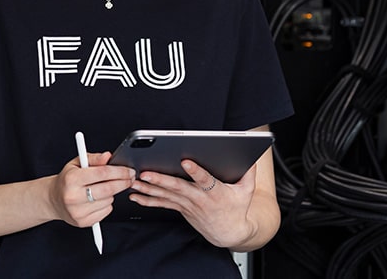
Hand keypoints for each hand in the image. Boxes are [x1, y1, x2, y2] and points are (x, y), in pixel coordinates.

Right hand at [51, 151, 135, 228]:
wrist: (53, 199)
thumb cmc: (67, 180)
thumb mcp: (77, 163)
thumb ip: (94, 158)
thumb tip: (108, 156)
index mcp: (72, 179)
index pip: (102, 173)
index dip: (120, 171)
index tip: (129, 170)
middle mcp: (73, 196)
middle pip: (108, 189)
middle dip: (123, 183)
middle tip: (130, 178)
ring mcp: (78, 211)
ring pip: (109, 200)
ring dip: (112, 193)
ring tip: (103, 188)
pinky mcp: (83, 222)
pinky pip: (106, 211)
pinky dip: (107, 204)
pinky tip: (98, 199)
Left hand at [128, 159, 258, 247]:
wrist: (228, 233)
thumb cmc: (236, 208)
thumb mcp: (247, 190)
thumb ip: (249, 172)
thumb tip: (251, 154)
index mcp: (216, 192)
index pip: (205, 180)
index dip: (196, 171)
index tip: (186, 161)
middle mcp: (199, 199)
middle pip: (178, 188)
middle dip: (161, 180)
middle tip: (146, 173)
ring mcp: (188, 205)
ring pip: (166, 196)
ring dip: (149, 189)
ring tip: (134, 181)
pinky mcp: (181, 209)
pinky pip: (162, 205)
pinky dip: (147, 201)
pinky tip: (135, 196)